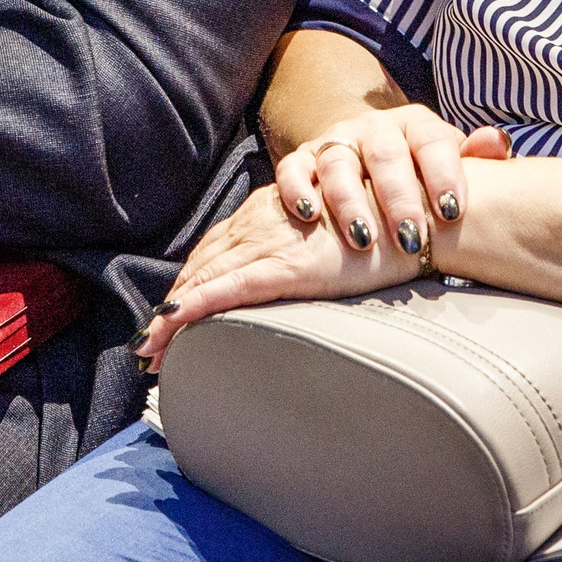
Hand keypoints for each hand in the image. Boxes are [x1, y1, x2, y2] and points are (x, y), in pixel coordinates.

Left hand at [130, 185, 416, 369]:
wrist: (414, 212)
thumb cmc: (384, 225)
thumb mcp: (333, 236)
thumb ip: (308, 247)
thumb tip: (299, 274)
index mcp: (269, 213)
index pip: (216, 251)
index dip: (189, 285)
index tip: (168, 317)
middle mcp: (259, 222)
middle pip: (200, 267)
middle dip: (171, 307)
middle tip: (147, 344)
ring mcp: (269, 242)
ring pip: (203, 279)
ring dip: (171, 316)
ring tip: (150, 350)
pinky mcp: (284, 266)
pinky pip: (227, 288)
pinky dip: (193, 308)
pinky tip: (172, 327)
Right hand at [276, 104, 509, 257]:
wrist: (369, 155)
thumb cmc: (421, 173)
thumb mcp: (451, 163)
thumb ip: (478, 156)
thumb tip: (498, 144)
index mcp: (417, 125)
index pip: (432, 141)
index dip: (443, 174)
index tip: (452, 212)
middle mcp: (374, 128)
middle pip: (385, 155)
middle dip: (398, 198)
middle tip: (411, 238)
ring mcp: (336, 142)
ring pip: (338, 164)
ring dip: (349, 203)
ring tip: (364, 240)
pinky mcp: (303, 158)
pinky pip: (293, 168)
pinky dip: (297, 189)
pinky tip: (308, 215)